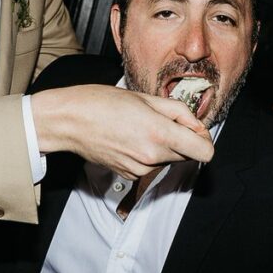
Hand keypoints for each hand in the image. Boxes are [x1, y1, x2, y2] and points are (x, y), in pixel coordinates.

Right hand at [30, 84, 213, 179]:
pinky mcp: (129, 174)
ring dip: (162, 145)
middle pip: (187, 154)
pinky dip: (147, 153)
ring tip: (138, 126)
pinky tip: (129, 137)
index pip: (205, 152)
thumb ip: (177, 111)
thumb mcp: (144, 97)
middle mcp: (152, 156)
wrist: (67, 121)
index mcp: (159, 133)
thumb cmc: (100, 103)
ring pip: (168, 159)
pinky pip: (150, 164)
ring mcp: (140, 168)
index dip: (205, 139)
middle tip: (160, 119)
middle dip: (181, 138)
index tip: (195, 130)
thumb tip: (195, 124)